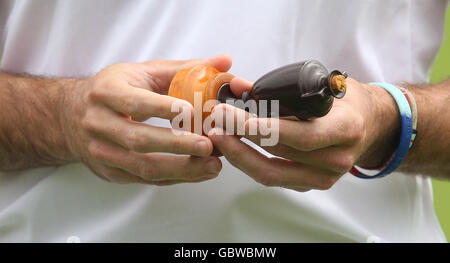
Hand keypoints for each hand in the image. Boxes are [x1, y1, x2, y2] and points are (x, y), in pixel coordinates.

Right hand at [63, 55, 231, 183]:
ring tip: (212, 165)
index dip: (161, 108)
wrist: (70, 115)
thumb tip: (225, 62)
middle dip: (176, 145)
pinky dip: (175, 178)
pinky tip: (198, 172)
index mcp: (106, 92)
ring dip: (181, 169)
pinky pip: (145, 179)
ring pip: (142, 167)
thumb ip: (184, 69)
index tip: (189, 112)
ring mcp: (102, 152)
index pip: (134, 101)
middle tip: (208, 145)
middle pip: (138, 139)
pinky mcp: (110, 172)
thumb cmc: (114, 90)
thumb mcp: (142, 72)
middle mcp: (99, 123)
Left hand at [208, 77, 399, 191]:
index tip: (235, 119)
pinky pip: (272, 178)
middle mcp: (337, 159)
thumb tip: (238, 86)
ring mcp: (324, 177)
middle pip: (279, 153)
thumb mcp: (324, 84)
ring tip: (216, 134)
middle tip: (216, 119)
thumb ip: (282, 86)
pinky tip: (232, 147)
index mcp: (346, 129)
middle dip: (241, 136)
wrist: (371, 126)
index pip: (302, 135)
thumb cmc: (346, 101)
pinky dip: (249, 163)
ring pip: (270, 173)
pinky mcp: (310, 184)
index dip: (267, 129)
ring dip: (238, 153)